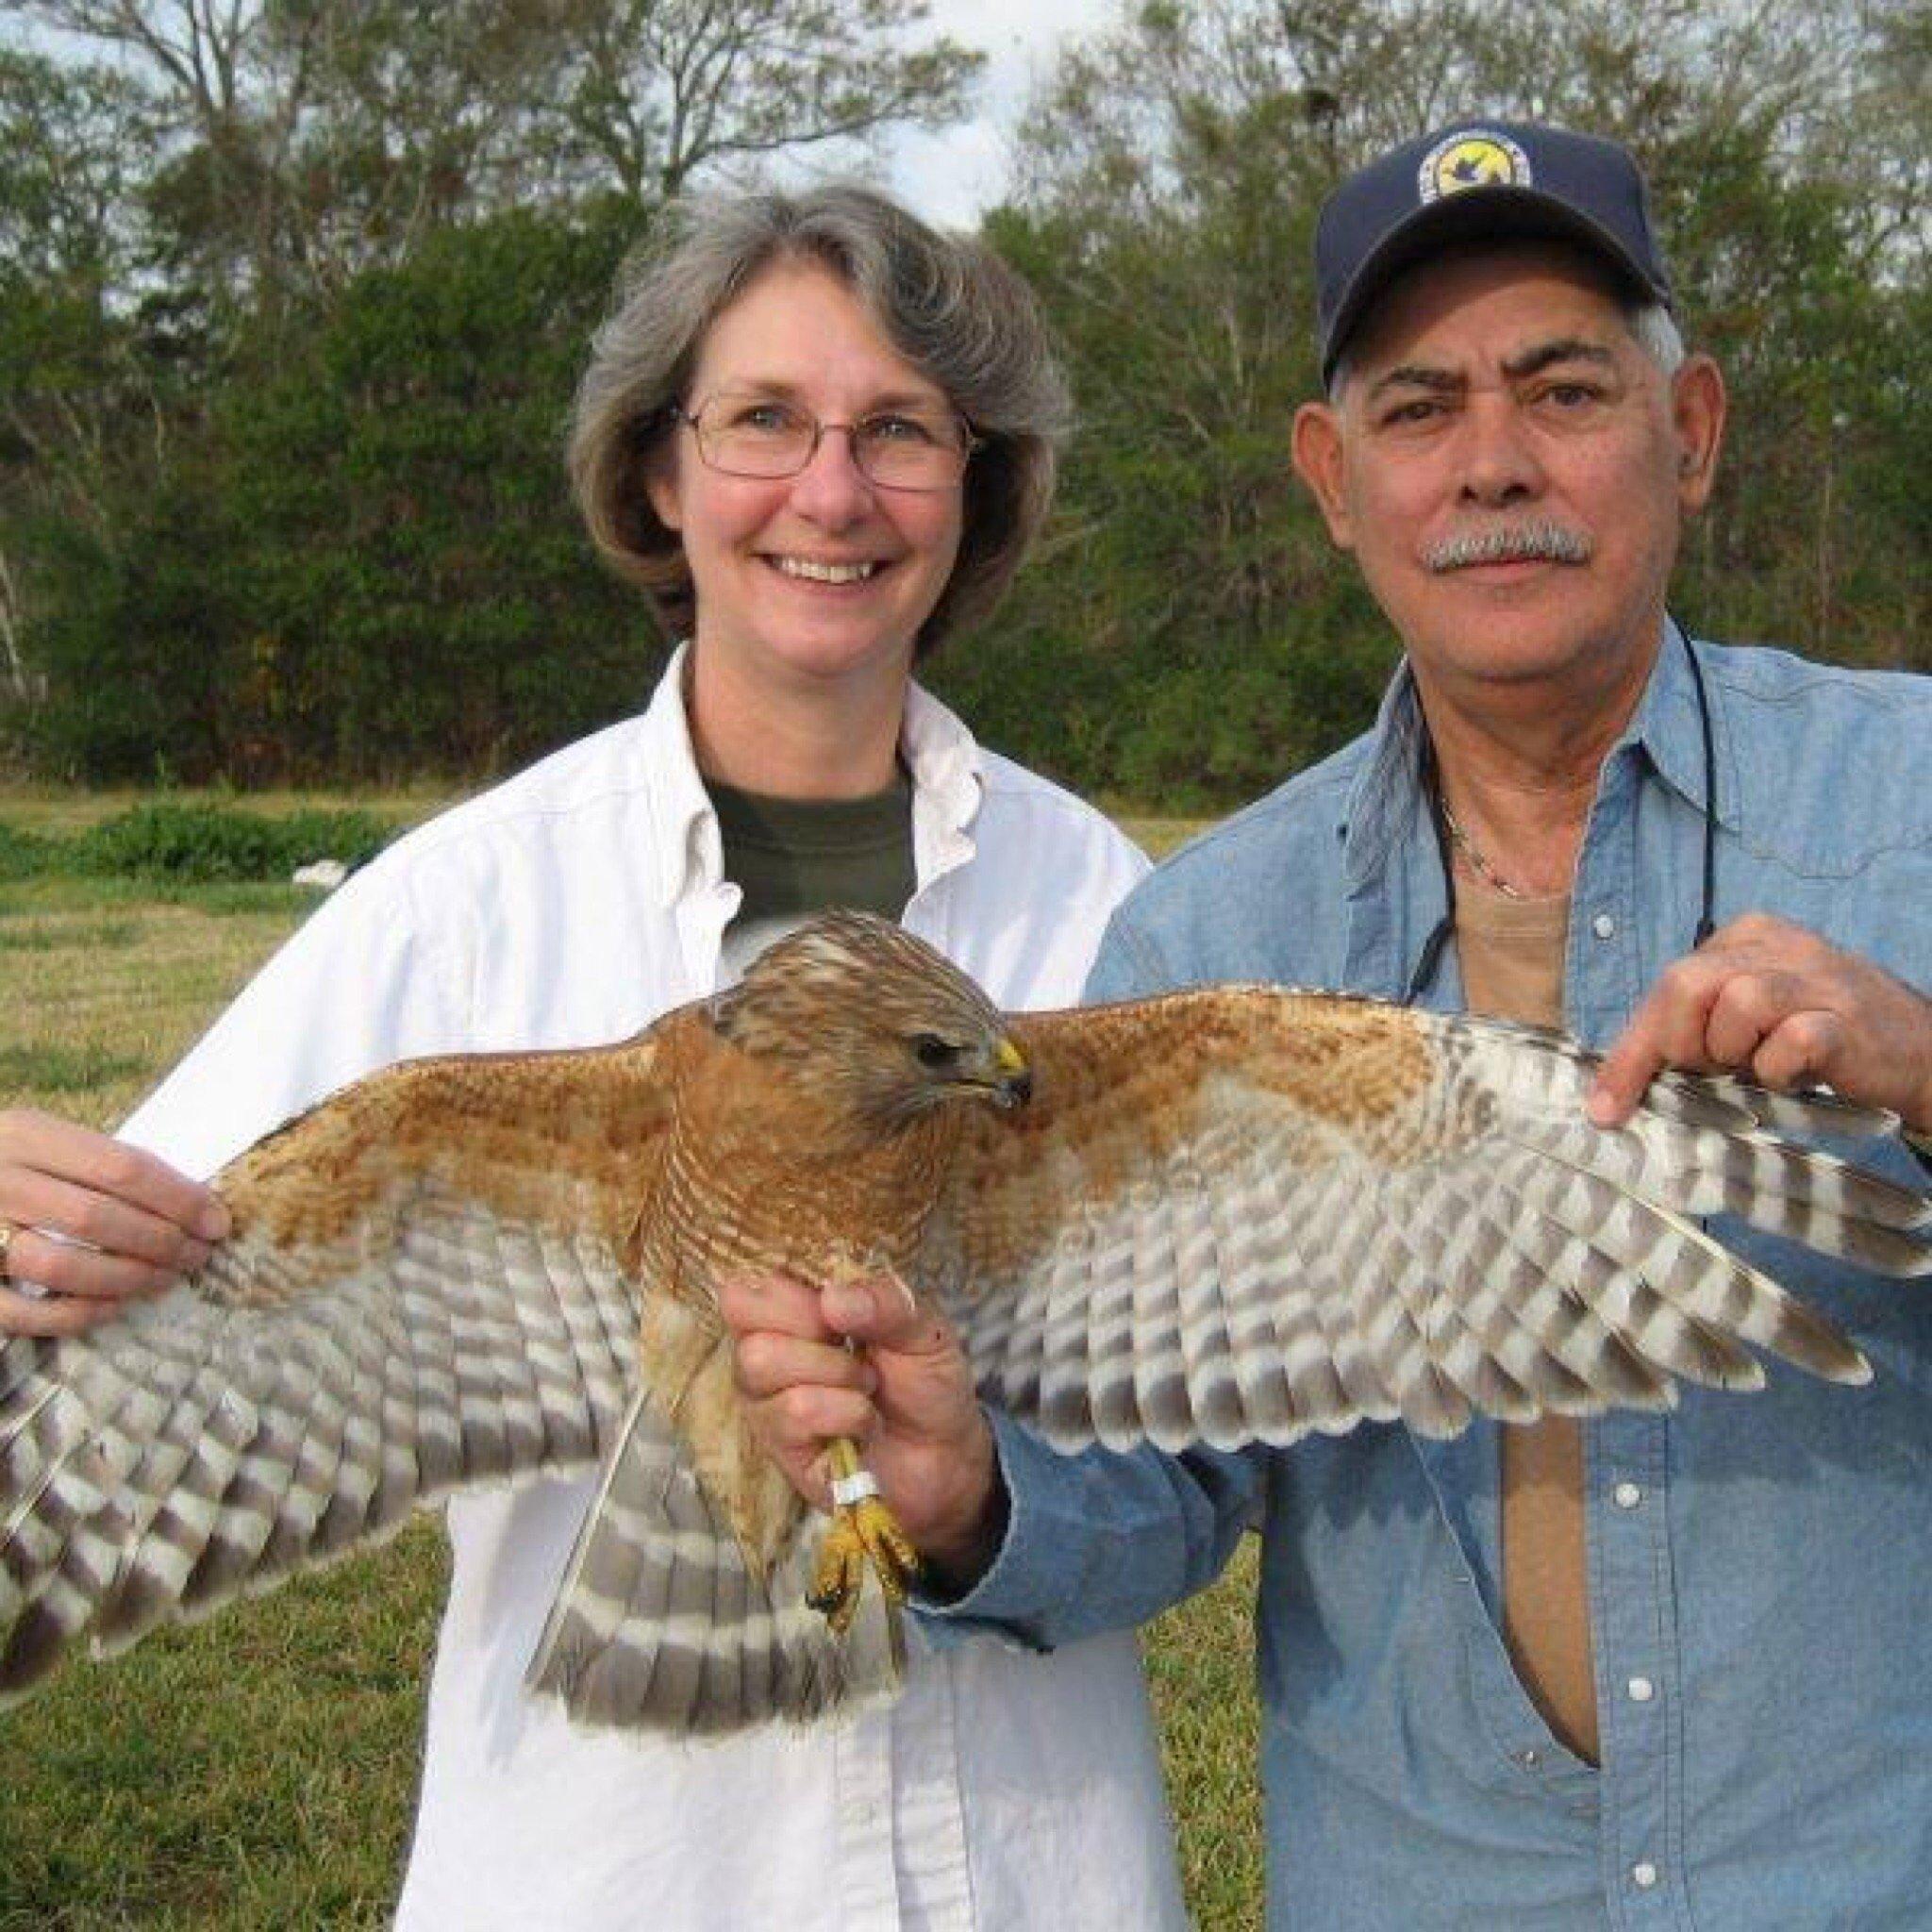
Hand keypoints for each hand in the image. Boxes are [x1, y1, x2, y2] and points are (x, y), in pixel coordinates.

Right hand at [0, 1109, 229, 1336]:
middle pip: (97, 1218)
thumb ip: (104, 1163)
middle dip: (162, 1243)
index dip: (180, 1199)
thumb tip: (194, 1205)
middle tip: (199, 1256)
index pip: (122, 1168)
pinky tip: (115, 1308)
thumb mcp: (48, 1141)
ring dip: (128, 1279)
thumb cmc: (12, 1163)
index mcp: (26, 1134)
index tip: (218, 1222)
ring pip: (61, 1267)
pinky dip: (76, 1315)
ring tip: (167, 1280)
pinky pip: (22, 1313)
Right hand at [720, 1269, 1004, 1585]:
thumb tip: (832, 1297)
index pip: (753, 1271)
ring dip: (833, 1370)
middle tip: (853, 1345)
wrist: (946, 1457)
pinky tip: (863, 1422)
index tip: (837, 1304)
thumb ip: (886, 1302)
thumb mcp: (924, 1329)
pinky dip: (845, 1412)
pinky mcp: (778, 1444)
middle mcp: (770, 1345)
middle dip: (810, 1322)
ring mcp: (767, 1396)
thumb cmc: (926, 1382)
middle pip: (741, 1307)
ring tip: (866, 1385)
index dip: (792, 1285)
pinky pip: (793, 1411)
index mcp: (798, 1304)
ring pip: (758, 1360)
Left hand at [1589, 914, 1931, 1132]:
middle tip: (1707, 1073)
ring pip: (1737, 1003)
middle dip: (1680, 1044)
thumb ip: (1692, 1028)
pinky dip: (1777, 1070)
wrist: (1919, 1053)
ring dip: (1732, 1054)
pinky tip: (1791, 1077)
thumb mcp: (1747, 1022)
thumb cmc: (1817, 1039)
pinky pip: (1790, 1041)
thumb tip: (1615, 1084)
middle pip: (1688, 983)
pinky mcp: (1849, 1018)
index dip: (1632, 1050)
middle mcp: (1780, 945)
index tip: (1605, 1109)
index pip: (1667, 983)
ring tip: (1754, 1070)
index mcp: (1745, 937)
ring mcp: (1819, 978)